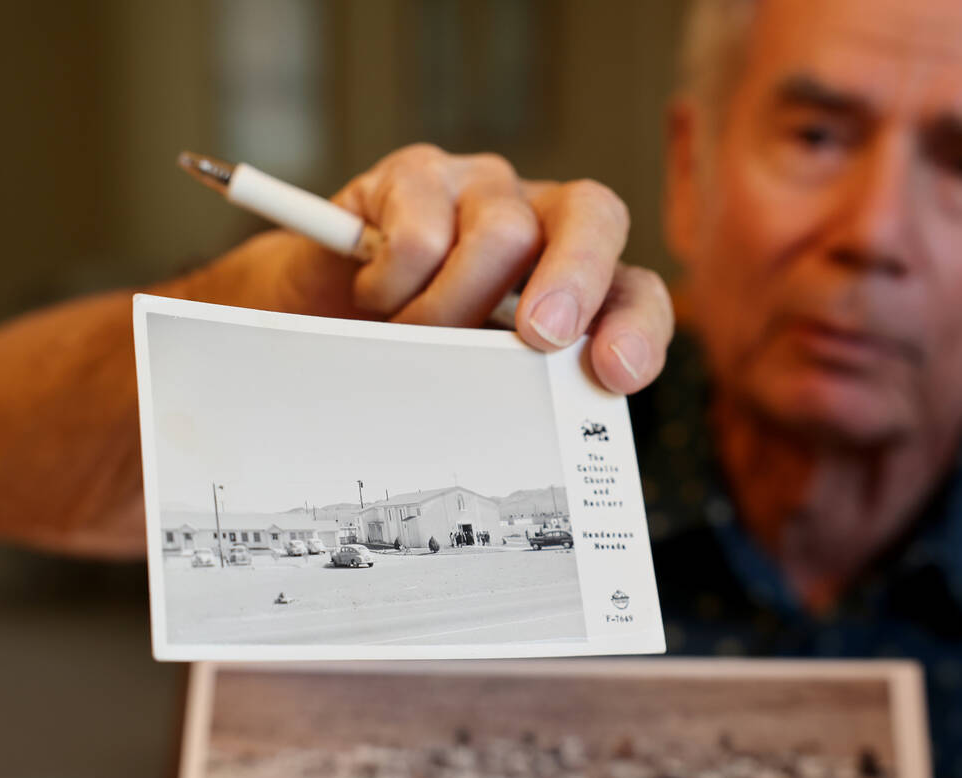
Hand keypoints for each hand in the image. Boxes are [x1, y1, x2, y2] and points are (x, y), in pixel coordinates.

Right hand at [275, 144, 673, 394]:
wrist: (324, 313)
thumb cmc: (415, 349)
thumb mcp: (482, 378)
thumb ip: (529, 384)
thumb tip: (560, 419)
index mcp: (577, 280)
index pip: (634, 289)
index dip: (637, 327)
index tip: (617, 374)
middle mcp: (541, 221)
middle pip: (594, 214)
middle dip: (574, 278)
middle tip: (539, 337)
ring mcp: (481, 188)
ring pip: (500, 233)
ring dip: (449, 310)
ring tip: (409, 338)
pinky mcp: (417, 174)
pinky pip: (419, 233)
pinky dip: (393, 286)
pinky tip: (375, 296)